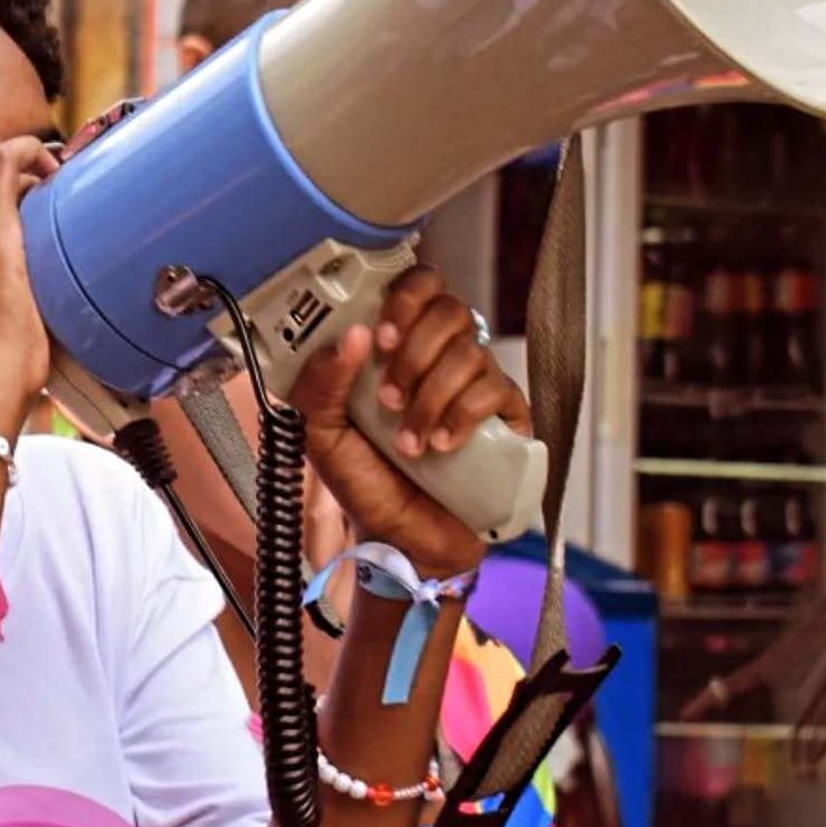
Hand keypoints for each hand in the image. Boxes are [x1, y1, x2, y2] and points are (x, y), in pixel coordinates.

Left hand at [290, 266, 530, 577]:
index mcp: (396, 348)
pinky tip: (441, 447)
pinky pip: (496, 391)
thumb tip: (350, 336)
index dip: (405, 299)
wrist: (401, 539)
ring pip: (471, 353)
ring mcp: (476, 385)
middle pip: (450, 311)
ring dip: (431, 398)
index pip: (417, 287)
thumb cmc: (364, 482)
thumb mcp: (321, 435)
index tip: (380, 336)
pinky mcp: (506, 418)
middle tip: (388, 399)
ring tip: (408, 443)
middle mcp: (440, 357)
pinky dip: (462, 417)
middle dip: (415, 354)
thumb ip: (320, 385)